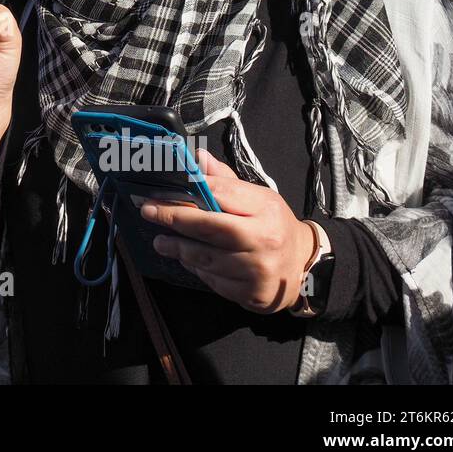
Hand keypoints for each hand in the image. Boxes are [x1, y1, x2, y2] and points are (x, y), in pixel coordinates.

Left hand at [145, 150, 316, 313]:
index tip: (162, 191)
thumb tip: (197, 157)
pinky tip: (186, 259)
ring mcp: (258, 270)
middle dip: (174, 219)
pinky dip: (196, 268)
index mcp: (265, 209)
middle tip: (149, 212)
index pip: (221, 194)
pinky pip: (213, 280)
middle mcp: (263, 240)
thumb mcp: (259, 198)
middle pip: (209, 228)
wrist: (303, 266)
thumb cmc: (274, 225)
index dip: (189, 191)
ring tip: (161, 241)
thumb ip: (225, 180)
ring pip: (206, 258)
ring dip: (178, 248)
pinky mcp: (251, 294)